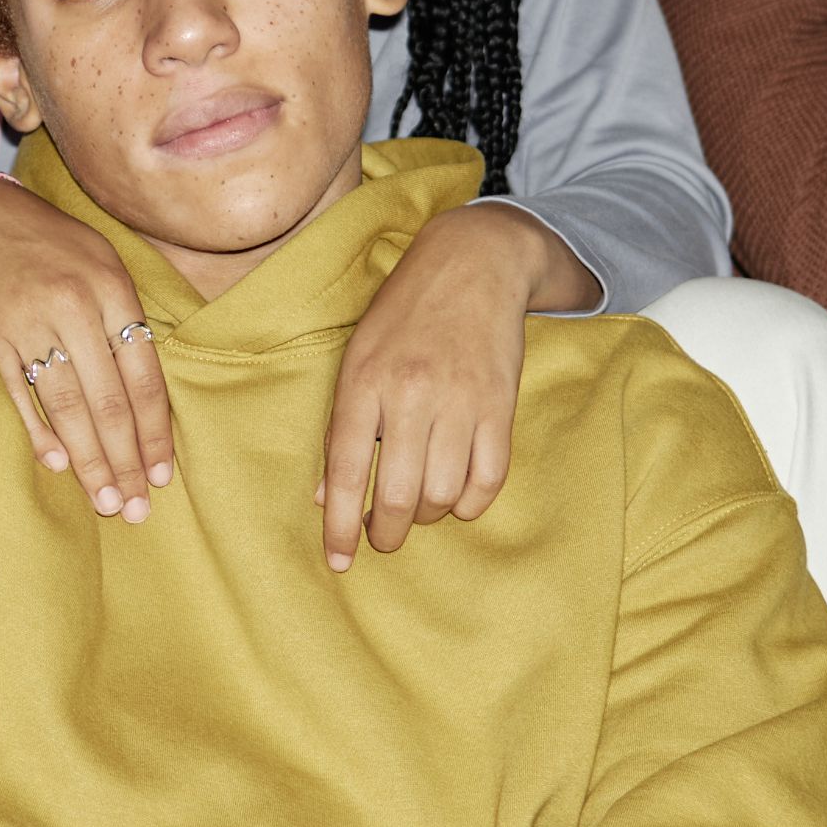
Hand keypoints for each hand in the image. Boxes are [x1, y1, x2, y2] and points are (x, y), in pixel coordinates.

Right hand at [0, 178, 174, 520]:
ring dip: (87, 459)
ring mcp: (26, 320)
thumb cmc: (49, 244)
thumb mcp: (101, 262)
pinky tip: (55, 463)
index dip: (154, 432)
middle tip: (134, 508)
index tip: (162, 476)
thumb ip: (125, 321)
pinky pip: (16, 392)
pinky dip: (36, 430)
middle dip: (124, 460)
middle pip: (107, 399)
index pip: (143, 377)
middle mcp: (73, 304)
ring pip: (66, 403)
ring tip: (104, 500)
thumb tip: (146, 400)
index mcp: (111, 288)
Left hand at [317, 202, 585, 568]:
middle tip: (384, 537)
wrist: (473, 264)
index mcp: (364, 382)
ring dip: (428, 514)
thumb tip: (326, 495)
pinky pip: (488, 479)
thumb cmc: (404, 315)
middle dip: (387, 532)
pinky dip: (471, 502)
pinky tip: (457, 497)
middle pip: (397, 493)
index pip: (344, 470)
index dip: (339, 525)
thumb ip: (342, 425)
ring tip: (419, 506)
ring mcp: (460, 401)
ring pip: (442, 493)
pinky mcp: (499, 406)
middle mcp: (411, 394)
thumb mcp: (356, 358)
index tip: (339, 561)